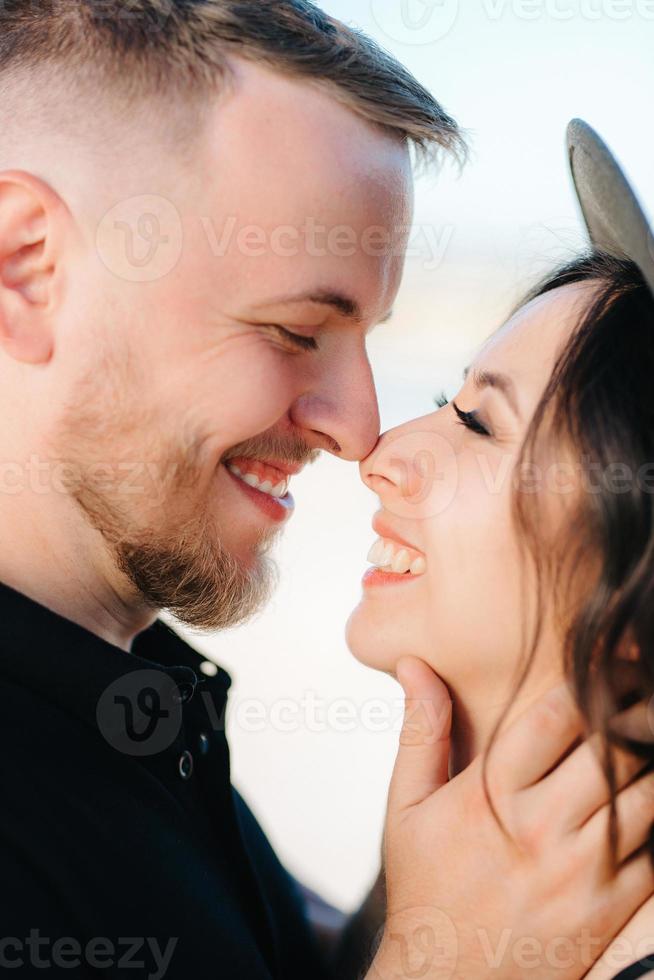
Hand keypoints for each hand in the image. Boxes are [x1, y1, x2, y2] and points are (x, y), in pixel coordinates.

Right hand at [366, 657, 653, 979]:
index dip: (593, 677)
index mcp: (491, 794)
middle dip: (637, 709)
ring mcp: (581, 871)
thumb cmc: (426, 885)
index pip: (557, 715)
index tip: (611, 657)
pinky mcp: (610, 908)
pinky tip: (647, 793)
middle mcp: (540, 827)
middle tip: (644, 687)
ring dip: (653, 758)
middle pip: (613, 748)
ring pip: (648, 795)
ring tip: (649, 734)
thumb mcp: (406, 806)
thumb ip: (419, 730)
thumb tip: (413, 663)